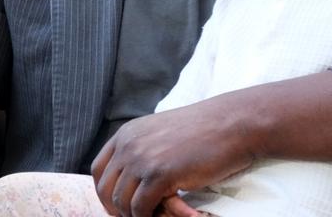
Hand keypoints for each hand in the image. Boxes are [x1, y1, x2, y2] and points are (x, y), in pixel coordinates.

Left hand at [91, 100, 255, 216]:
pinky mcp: (159, 174)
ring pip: (122, 202)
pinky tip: (164, 215)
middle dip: (117, 209)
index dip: (106, 192)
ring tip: (155, 215)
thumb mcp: (161, 134)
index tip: (119, 206)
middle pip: (106, 189)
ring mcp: (142, 158)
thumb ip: (141, 149)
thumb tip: (131, 177)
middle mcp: (128, 144)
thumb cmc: (204, 131)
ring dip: (136, 215)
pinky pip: (140, 208)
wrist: (232, 123)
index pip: (99, 169)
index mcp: (126, 133)